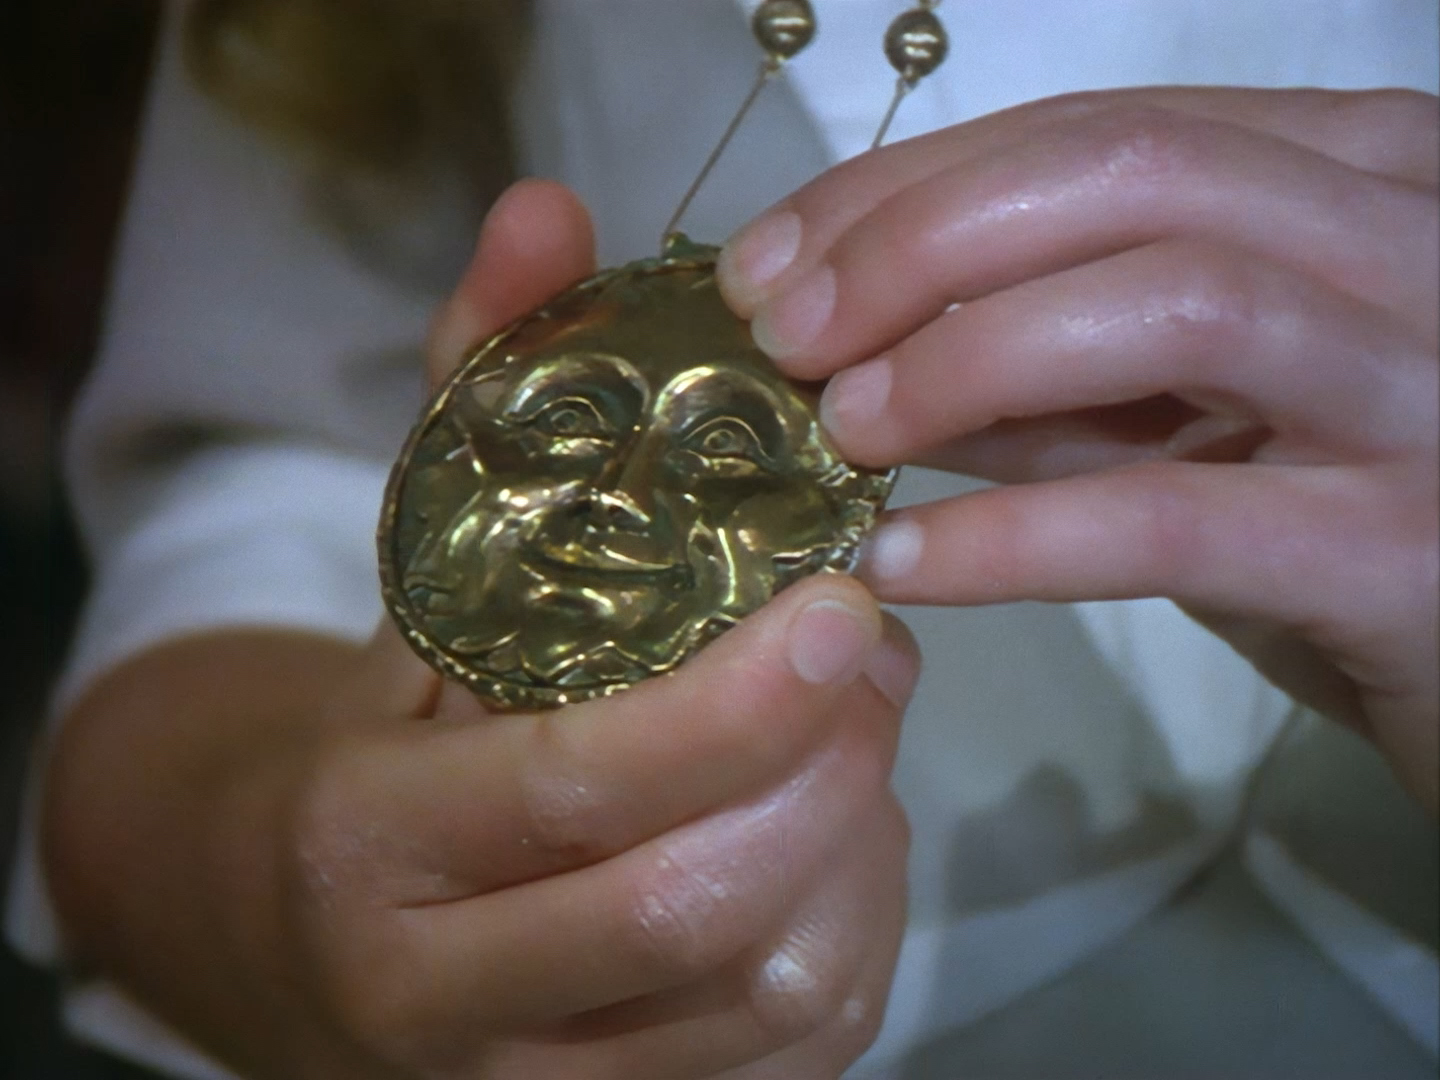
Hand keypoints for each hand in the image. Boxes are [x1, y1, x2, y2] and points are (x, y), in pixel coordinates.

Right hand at [49, 180, 918, 1079]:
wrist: (296, 926)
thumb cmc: (377, 724)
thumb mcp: (409, 558)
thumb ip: (476, 390)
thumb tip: (546, 209)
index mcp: (368, 843)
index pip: (567, 793)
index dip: (725, 709)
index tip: (846, 606)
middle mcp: (439, 997)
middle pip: (685, 912)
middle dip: (820, 773)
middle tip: (864, 653)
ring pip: (771, 994)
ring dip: (855, 842)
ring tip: (853, 729)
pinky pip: (801, 1046)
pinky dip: (860, 919)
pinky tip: (836, 824)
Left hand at [716, 88, 1438, 809]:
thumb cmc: (1348, 519)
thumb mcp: (1188, 418)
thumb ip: (1049, 374)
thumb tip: (856, 347)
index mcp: (1353, 176)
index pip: (1095, 133)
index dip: (907, 187)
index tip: (771, 263)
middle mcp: (1412, 243)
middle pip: (1132, 175)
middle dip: (923, 245)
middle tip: (789, 336)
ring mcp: (1426, 390)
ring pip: (1177, 304)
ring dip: (969, 359)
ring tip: (845, 432)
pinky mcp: (1407, 549)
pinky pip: (1180, 520)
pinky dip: (1017, 535)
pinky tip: (901, 565)